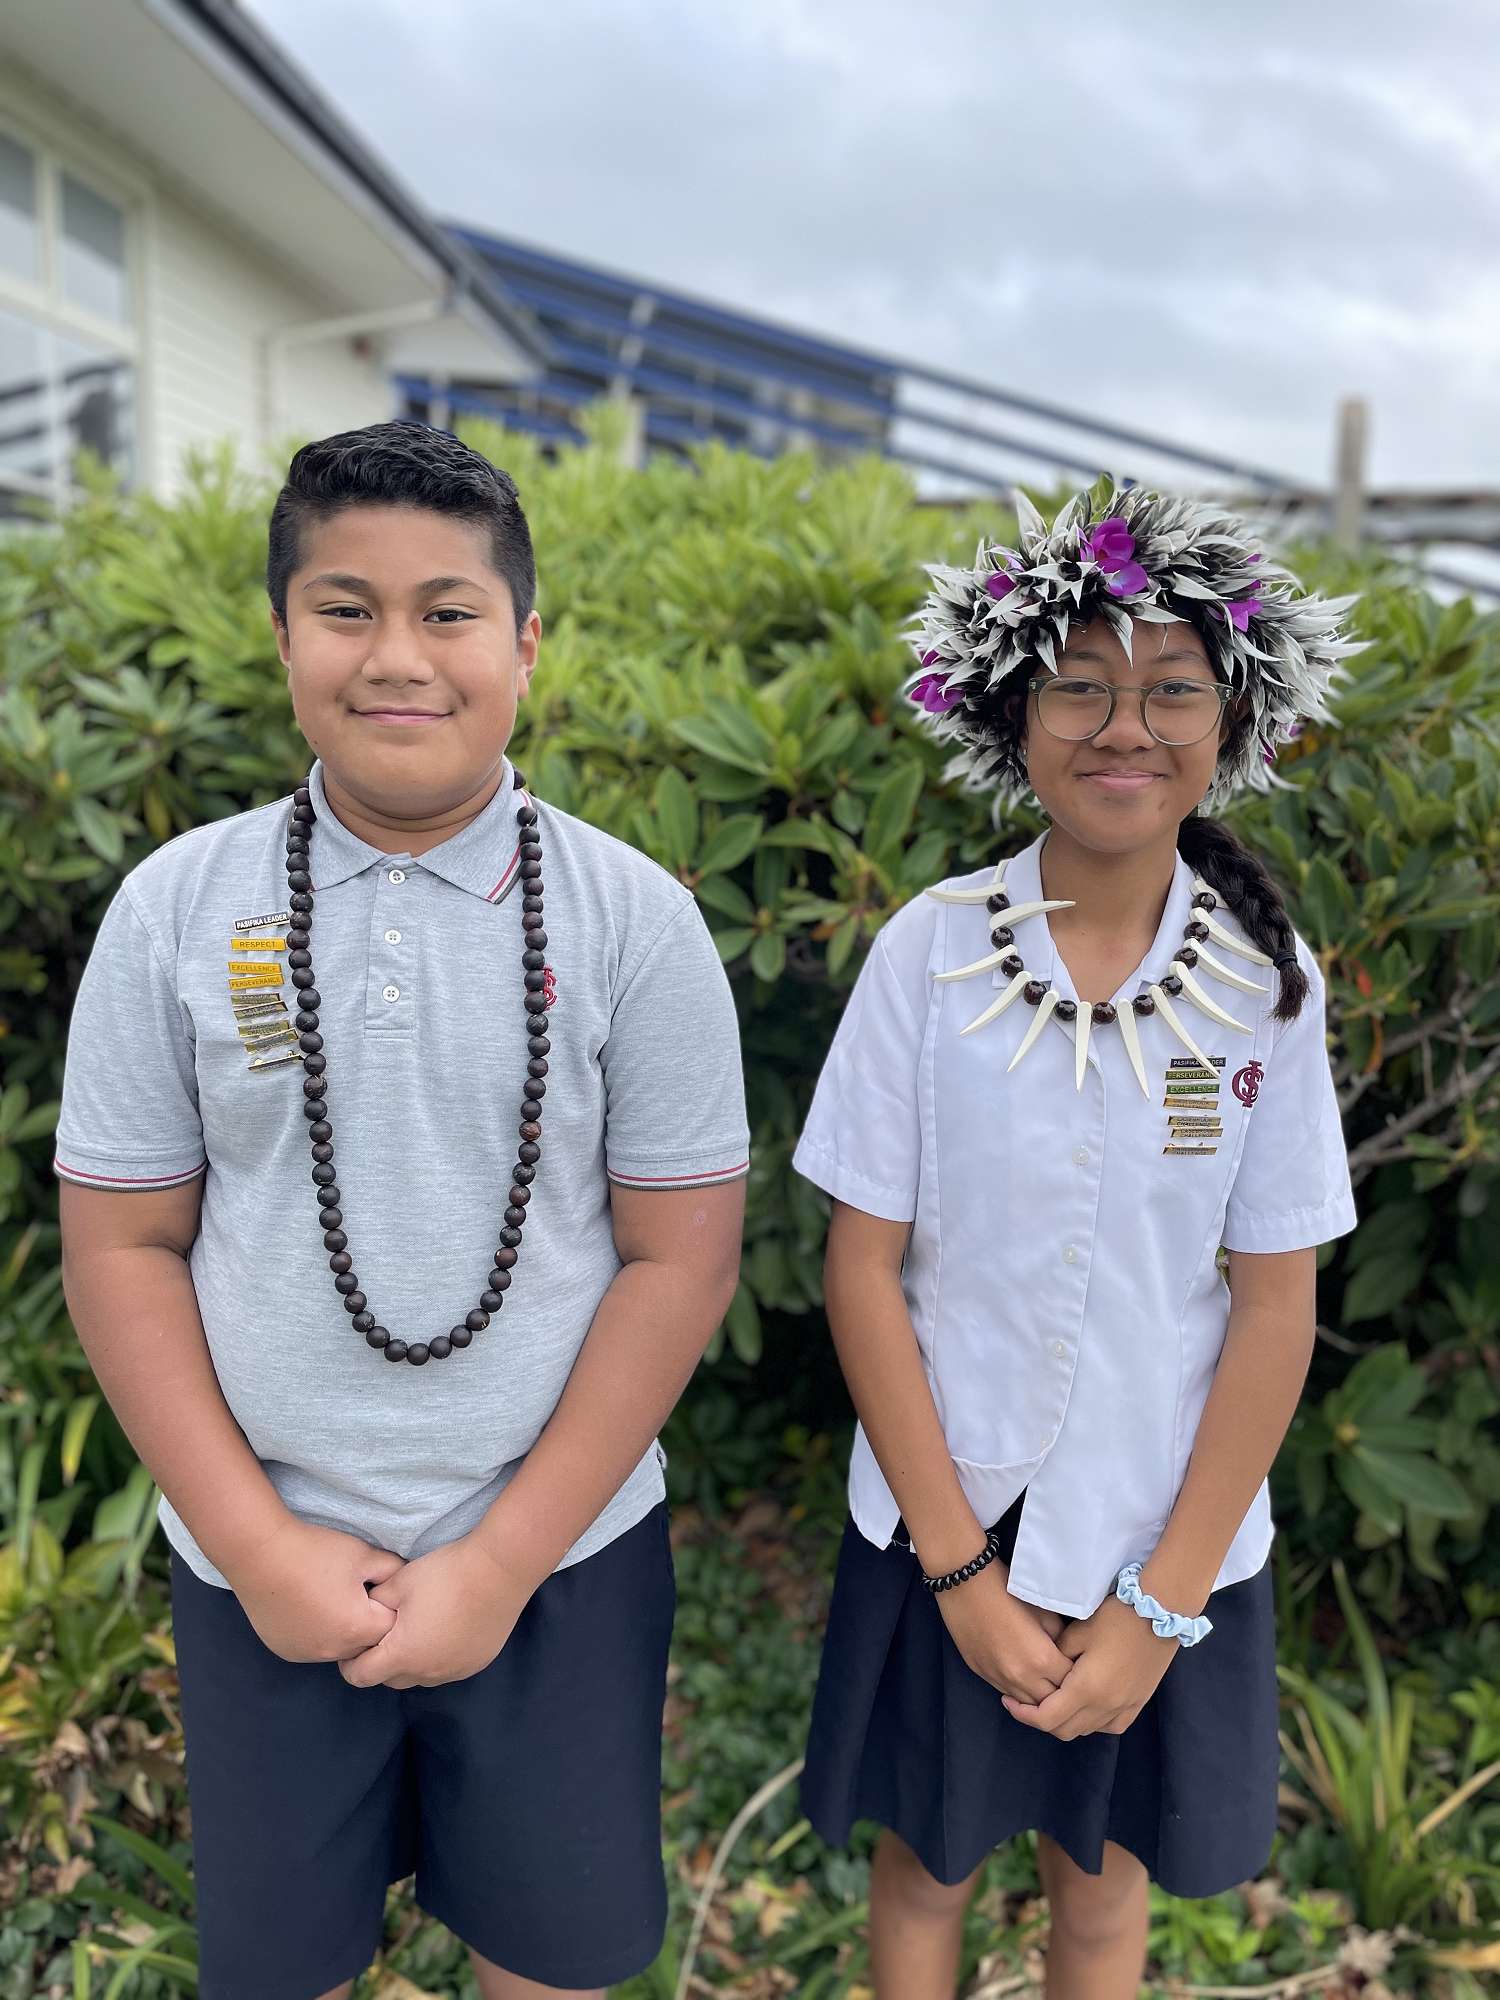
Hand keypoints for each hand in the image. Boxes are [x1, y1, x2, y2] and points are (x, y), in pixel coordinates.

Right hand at [225, 1515, 404, 1663]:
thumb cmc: (316, 1552)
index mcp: (358, 1629)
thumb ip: (394, 1571)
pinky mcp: (286, 1652)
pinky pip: (313, 1648)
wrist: (261, 1554)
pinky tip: (309, 1606)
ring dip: (343, 1631)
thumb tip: (406, 1582)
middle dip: (368, 1622)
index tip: (376, 1586)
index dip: (387, 1605)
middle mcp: (334, 1651)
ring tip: (330, 1597)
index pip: (391, 1627)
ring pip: (339, 1649)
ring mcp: (307, 1655)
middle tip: (354, 1591)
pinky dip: (318, 1634)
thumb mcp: (365, 1554)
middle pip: (366, 1644)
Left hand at [338, 1532, 533, 1689]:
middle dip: (381, 1662)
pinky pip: (446, 1669)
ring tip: (417, 1630)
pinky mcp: (476, 1664)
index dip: (350, 1664)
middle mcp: (427, 1672)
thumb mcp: (399, 1582)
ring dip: (411, 1661)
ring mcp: (454, 1671)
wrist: (498, 1571)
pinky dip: (437, 1657)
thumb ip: (374, 1603)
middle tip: (384, 1633)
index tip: (352, 1646)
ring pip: (420, 1676)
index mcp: (402, 1655)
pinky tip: (445, 1629)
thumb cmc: (445, 1574)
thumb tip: (365, 1611)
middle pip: (391, 1680)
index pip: (361, 1677)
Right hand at [936, 1560, 1072, 1703]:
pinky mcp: (983, 1675)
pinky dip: (1019, 1691)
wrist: (965, 1585)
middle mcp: (1021, 1677)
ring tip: (1045, 1680)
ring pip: (1028, 1705)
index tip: (1078, 1665)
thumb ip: (1059, 1636)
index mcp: (1041, 1659)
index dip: (1077, 1675)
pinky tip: (1023, 1676)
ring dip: (1039, 1696)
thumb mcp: (1043, 1610)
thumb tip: (1064, 1650)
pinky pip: (1008, 1694)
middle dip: (1061, 1692)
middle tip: (1065, 1676)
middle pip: (1051, 1701)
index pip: (1071, 1683)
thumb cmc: (1005, 1591)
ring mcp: (999, 1678)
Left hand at [1001, 1594, 1177, 1739]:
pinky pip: (1110, 1726)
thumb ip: (1056, 1657)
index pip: (1047, 1719)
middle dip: (1041, 1720)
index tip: (1009, 1701)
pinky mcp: (1138, 1704)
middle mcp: (1105, 1706)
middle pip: (1064, 1730)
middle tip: (1027, 1701)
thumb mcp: (1077, 1632)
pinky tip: (1086, 1706)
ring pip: (1087, 1730)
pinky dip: (1093, 1722)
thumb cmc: (1116, 1617)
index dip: (1023, 1714)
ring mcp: (1125, 1708)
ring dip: (1066, 1721)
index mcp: (1086, 1689)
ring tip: (1054, 1701)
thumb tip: (1046, 1669)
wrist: (1160, 1612)